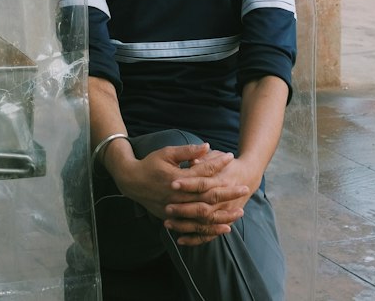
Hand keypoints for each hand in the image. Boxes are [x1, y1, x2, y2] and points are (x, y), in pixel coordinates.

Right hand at [106, 141, 235, 223]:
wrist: (131, 181)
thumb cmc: (150, 164)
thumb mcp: (167, 152)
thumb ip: (187, 151)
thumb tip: (207, 146)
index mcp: (178, 178)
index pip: (203, 172)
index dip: (218, 164)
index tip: (231, 158)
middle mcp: (179, 197)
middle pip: (207, 196)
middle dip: (227, 193)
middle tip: (244, 188)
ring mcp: (177, 210)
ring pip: (204, 215)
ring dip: (223, 214)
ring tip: (239, 211)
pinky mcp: (175, 219)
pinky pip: (196, 228)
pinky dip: (211, 228)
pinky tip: (224, 227)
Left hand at [164, 152, 253, 245]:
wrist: (247, 177)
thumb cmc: (227, 165)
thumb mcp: (217, 156)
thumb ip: (204, 159)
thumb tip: (192, 161)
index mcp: (221, 181)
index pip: (203, 184)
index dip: (188, 184)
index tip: (173, 184)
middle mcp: (224, 200)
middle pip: (203, 208)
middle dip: (184, 209)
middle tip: (167, 208)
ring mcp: (223, 213)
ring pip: (204, 223)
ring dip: (185, 225)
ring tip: (168, 223)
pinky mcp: (222, 223)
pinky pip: (208, 234)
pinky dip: (194, 239)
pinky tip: (180, 240)